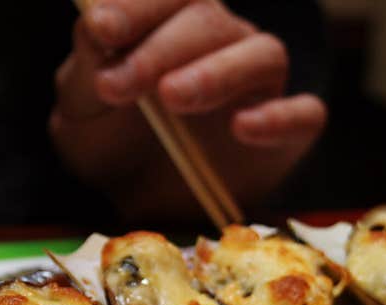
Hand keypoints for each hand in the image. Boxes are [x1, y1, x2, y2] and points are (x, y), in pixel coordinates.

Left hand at [49, 0, 326, 219]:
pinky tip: (243, 128)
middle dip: (161, 49)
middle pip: (211, 21)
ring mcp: (260, 86)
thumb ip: (85, 68)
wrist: (140, 204)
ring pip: (264, 54)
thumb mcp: (81, 112)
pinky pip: (304, 114)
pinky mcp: (288, 133)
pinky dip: (280, 117)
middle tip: (120, 86)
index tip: (102, 30)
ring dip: (217, 72)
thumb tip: (95, 25)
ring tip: (172, 98)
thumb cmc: (112, 145)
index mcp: (172, 22)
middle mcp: (223, 43)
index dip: (138, 5)